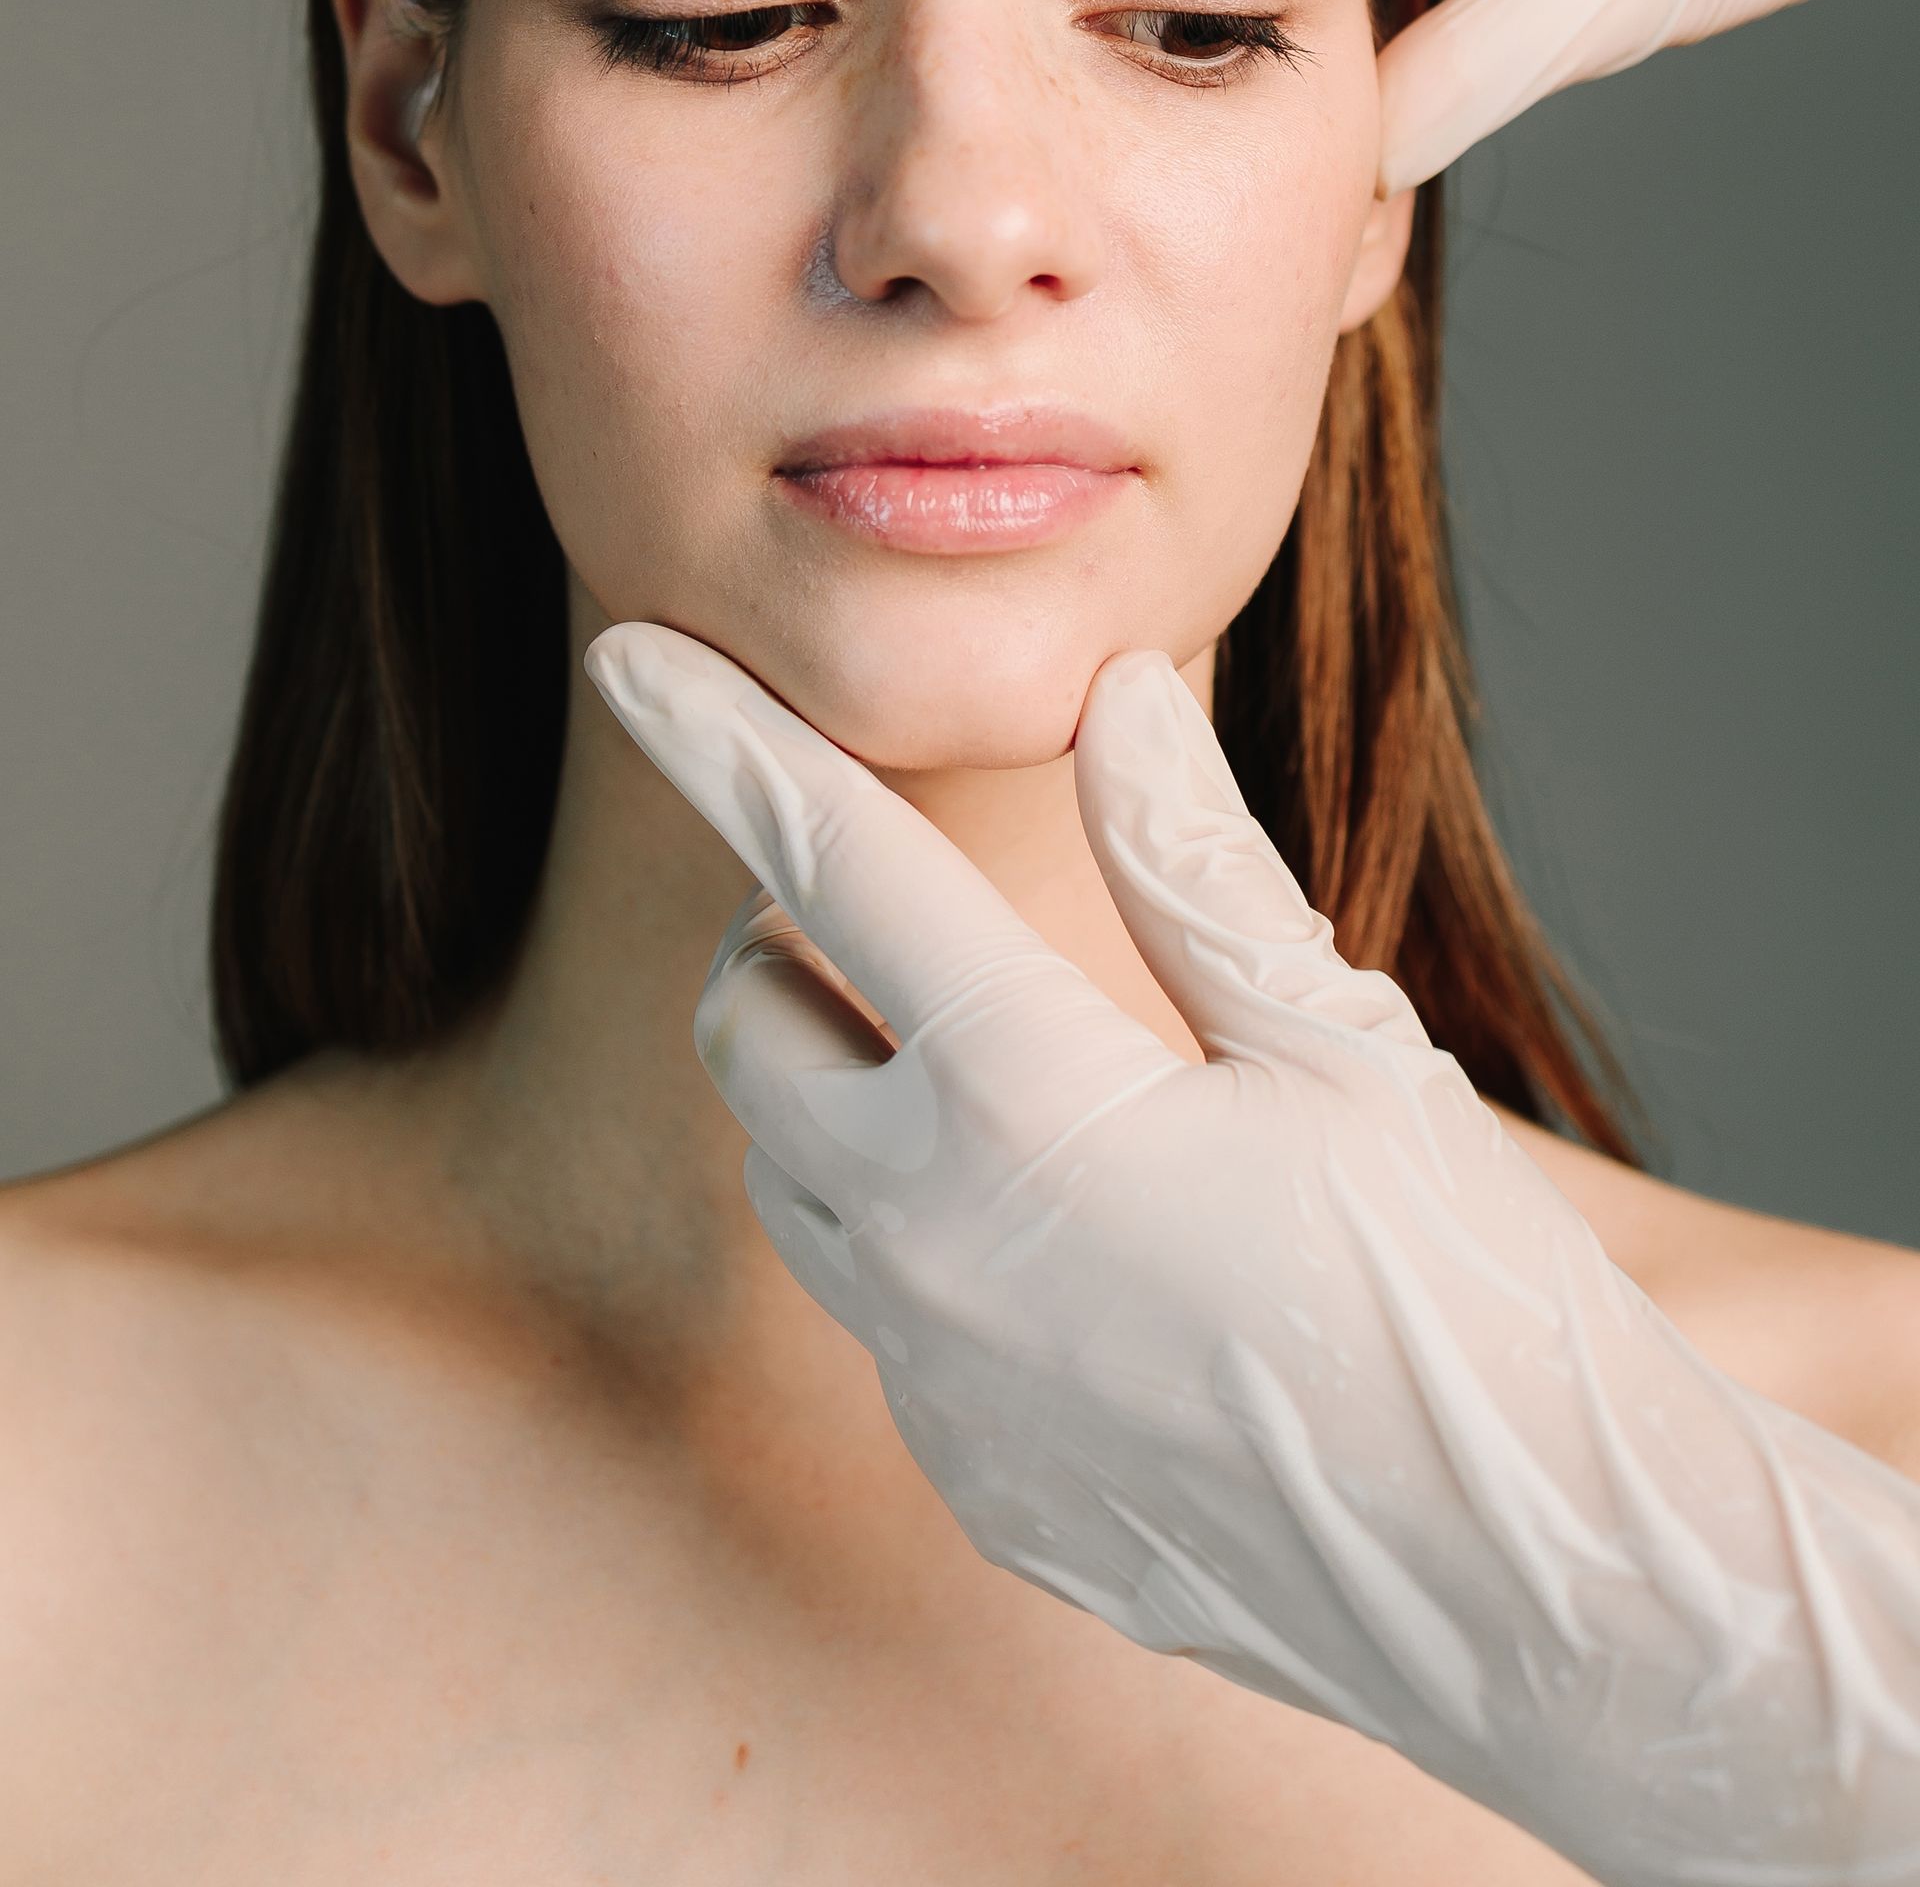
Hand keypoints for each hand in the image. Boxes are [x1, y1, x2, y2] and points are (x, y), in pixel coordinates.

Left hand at [587, 619, 1919, 1885]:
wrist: (1540, 1587)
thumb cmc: (1462, 1285)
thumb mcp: (1337, 1039)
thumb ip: (1191, 859)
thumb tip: (1115, 693)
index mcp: (1028, 1100)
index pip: (827, 864)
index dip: (720, 741)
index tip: (631, 656)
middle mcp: (937, 1247)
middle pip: (747, 1029)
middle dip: (785, 938)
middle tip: (904, 919)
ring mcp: (940, 1388)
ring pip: (789, 1183)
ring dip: (836, 1094)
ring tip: (997, 1076)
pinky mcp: (973, 1485)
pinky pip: (879, 1325)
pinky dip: (920, 1242)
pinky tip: (1072, 1249)